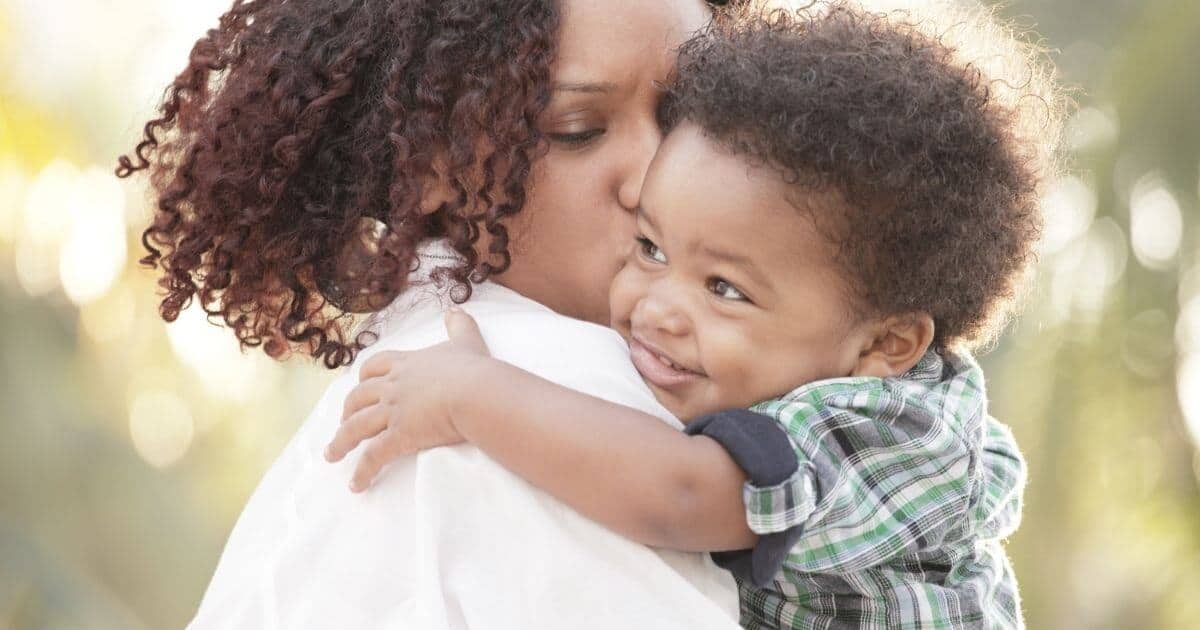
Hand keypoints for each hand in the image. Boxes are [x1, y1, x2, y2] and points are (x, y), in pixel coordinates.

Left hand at [324, 307, 490, 491]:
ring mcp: (393, 412)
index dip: (364, 379)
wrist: (478, 393)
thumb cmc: (474, 370)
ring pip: (356, 427)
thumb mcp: (465, 341)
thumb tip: (456, 309)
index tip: (359, 388)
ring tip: (332, 456)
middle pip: (358, 397)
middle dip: (347, 411)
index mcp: (406, 365)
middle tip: (343, 423)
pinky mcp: (399, 436)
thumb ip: (459, 325)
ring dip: (341, 443)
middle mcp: (393, 387)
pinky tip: (357, 484)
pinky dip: (363, 471)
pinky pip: (374, 456)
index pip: (374, 368)